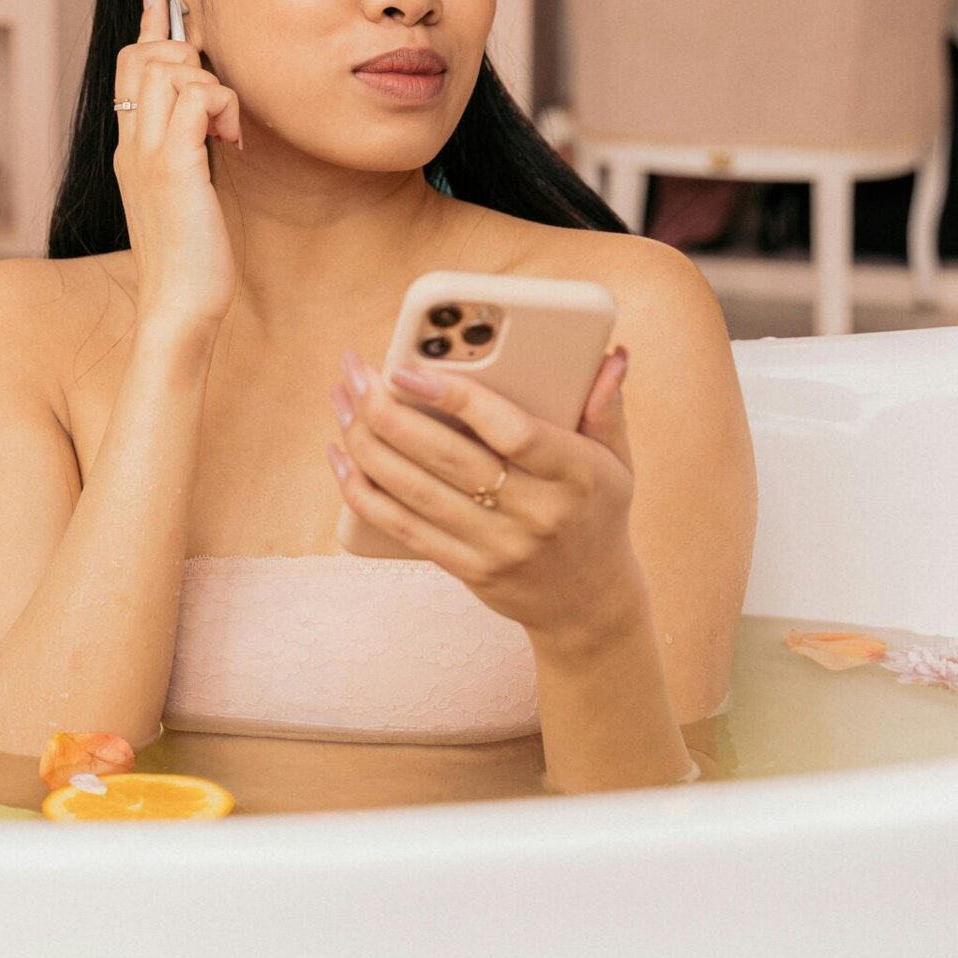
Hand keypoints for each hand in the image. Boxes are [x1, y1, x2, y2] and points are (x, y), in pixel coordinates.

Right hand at [113, 0, 242, 333]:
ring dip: (212, 85)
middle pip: (144, 53)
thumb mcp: (185, 192)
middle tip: (218, 93)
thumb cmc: (191, 259)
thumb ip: (187, 150)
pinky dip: (224, 106)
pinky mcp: (174, 164)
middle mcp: (129, 142)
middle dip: (187, 52)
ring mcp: (146, 152)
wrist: (179, 307)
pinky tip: (233, 142)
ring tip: (227, 131)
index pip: (129, 65)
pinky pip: (199, 94)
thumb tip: (209, 117)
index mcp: (129, 147)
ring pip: (172, 67)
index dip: (148, 21)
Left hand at [326, 346, 642, 649]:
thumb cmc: (596, 511)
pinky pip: (402, 528)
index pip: (510, 431)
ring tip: (341, 401)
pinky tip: (340, 458)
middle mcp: (535, 512)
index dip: (456, 398)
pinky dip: (362, 492)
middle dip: (388, 411)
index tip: (408, 368)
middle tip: (355, 372)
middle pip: (447, 458)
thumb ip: (606, 406)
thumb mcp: (617, 460)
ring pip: (415, 491)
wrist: (589, 601)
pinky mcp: (467, 569)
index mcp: (574, 473)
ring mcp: (498, 546)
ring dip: (365, 443)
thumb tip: (609, 355)